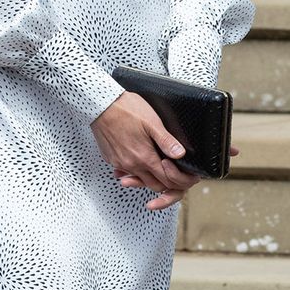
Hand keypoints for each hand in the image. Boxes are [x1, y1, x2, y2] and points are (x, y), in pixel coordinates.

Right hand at [91, 90, 205, 210]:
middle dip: (169, 184)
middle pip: (155, 185)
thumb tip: (180, 154)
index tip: (188, 177)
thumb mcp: (152, 122)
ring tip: (162, 170)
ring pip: (141, 180)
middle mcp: (132, 164)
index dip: (181, 181)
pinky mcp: (111, 159)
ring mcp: (120, 163)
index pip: (167, 180)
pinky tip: (141, 163)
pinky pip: (127, 172)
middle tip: (178, 176)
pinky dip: (136, 172)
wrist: (101, 104)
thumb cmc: (125, 109)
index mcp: (144, 157)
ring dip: (152, 179)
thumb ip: (166, 141)